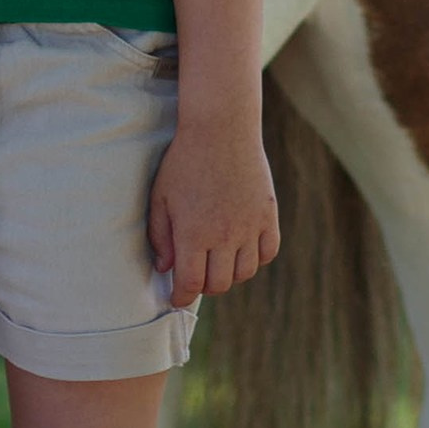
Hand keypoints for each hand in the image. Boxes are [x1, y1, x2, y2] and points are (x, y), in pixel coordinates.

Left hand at [148, 115, 278, 301]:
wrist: (222, 129)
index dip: (181, 297)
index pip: (190, 284)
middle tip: (195, 277)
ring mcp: (250, 227)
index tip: (177, 298)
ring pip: (244, 273)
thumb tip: (165, 268)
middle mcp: (224, 236)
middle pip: (218, 284)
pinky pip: (268, 253)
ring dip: (229, 274)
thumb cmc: (184, 161)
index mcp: (194, 234)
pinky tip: (242, 249)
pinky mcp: (268, 216)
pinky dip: (255, 259)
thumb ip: (160, 236)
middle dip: (203, 286)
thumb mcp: (161, 197)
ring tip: (218, 262)